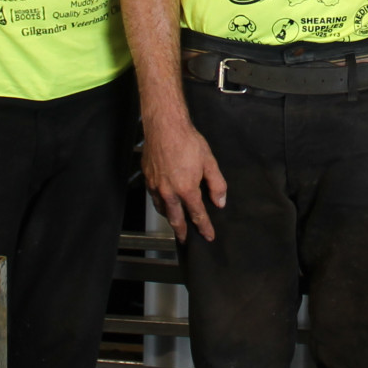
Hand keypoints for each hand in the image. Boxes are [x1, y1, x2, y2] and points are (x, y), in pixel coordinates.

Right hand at [143, 118, 226, 241]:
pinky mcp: (148, 178)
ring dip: (169, 218)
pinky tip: (163, 202)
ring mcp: (156, 186)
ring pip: (162, 209)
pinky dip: (160, 204)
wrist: (165, 127)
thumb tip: (220, 201)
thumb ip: (216, 184)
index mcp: (186, 189)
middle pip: (175, 219)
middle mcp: (169, 192)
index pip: (197, 215)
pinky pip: (154, 197)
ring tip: (175, 221)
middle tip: (185, 240)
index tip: (209, 236)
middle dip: (182, 231)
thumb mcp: (209, 162)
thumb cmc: (188, 141)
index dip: (204, 227)